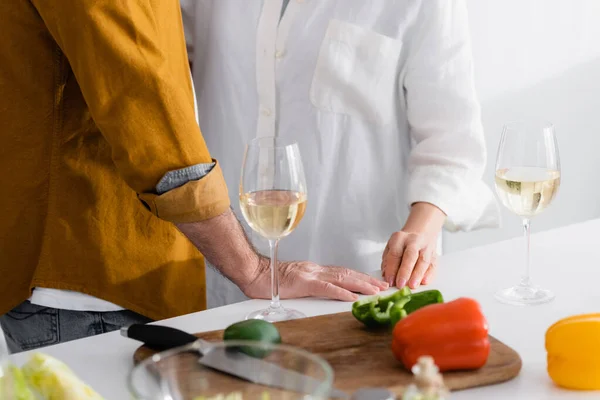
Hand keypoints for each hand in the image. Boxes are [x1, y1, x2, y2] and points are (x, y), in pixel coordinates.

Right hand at [242, 257, 388, 301]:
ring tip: (376, 290)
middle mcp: (314, 270)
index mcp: (313, 270)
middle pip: (346, 273)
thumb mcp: (291, 282)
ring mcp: (309, 275)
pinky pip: (326, 288)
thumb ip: (305, 285)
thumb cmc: (267, 279)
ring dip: (361, 284)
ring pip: (341, 278)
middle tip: (383, 285)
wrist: (251, 272)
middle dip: (367, 280)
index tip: (373, 282)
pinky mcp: (303, 283)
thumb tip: (317, 291)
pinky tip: (353, 297)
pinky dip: (342, 292)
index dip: (359, 277)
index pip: (341, 272)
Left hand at [381, 231, 437, 288]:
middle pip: (410, 255)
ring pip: (423, 261)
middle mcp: (414, 241)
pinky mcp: (434, 255)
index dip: (392, 269)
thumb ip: (387, 261)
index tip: (390, 281)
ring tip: (412, 286)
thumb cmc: (403, 243)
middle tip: (400, 284)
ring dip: (417, 274)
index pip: (395, 253)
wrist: (421, 232)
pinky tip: (424, 281)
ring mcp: (426, 247)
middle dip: (405, 271)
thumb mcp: (391, 247)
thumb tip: (387, 276)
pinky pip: (433, 265)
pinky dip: (429, 274)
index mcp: (400, 238)